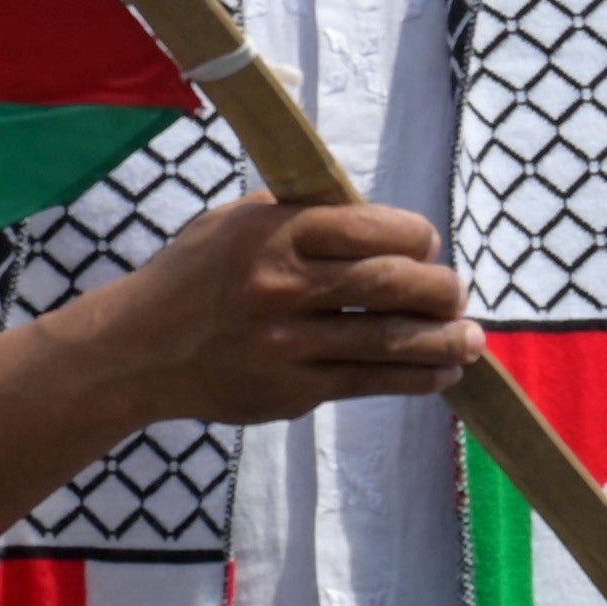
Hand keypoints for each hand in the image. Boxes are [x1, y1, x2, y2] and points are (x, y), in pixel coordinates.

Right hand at [91, 197, 474, 426]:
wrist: (137, 348)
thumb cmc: (192, 277)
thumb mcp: (233, 225)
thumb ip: (296, 217)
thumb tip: (373, 220)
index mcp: (273, 233)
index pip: (372, 228)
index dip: (416, 236)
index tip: (427, 244)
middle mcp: (283, 285)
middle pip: (394, 283)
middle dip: (442, 289)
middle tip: (454, 293)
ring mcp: (289, 342)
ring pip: (394, 339)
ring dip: (447, 339)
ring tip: (470, 338)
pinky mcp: (294, 389)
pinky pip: (373, 382)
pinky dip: (419, 377)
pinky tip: (440, 372)